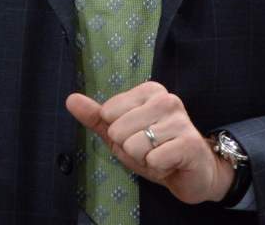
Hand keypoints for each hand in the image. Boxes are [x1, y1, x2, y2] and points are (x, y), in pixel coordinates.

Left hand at [66, 81, 234, 204]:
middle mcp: (166, 99)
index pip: (108, 112)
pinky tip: (170, 163)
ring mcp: (180, 120)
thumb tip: (70, 99)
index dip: (118, 134)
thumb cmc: (156, 149)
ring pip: (134, 146)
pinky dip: (157, 168)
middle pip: (119, 130)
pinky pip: (153, 159)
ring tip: (160, 155)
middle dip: (130, 148)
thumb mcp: (121, 133)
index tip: (137, 135)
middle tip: (149, 149)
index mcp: (149, 91)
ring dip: (144, 159)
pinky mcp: (189, 143)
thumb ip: (96, 116)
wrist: (194, 171)